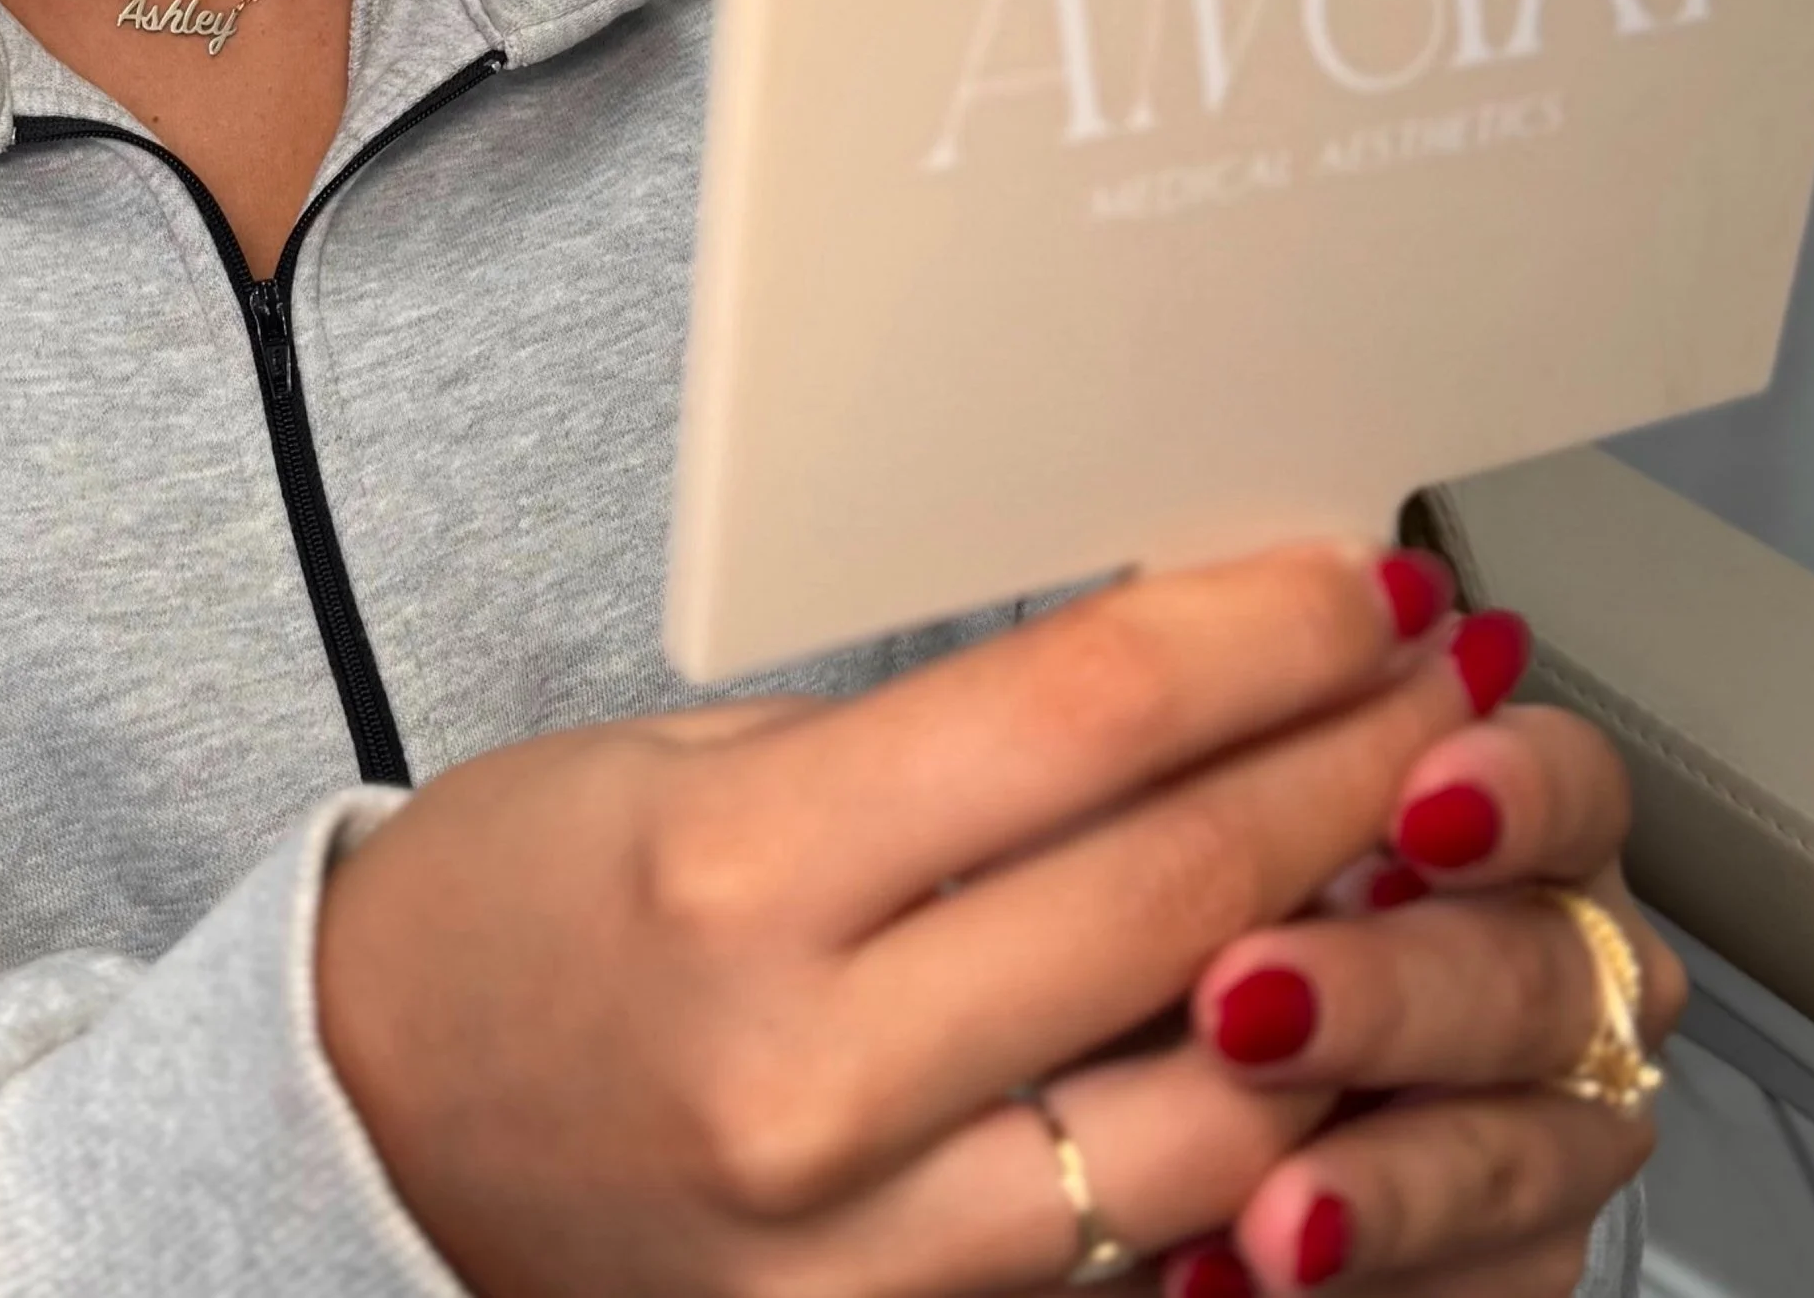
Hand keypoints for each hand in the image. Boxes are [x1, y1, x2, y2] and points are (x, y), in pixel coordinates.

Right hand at [318, 542, 1525, 1296]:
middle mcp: (807, 1075)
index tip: (1359, 581)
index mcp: (740, 875)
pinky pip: (1142, 1238)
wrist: (375, 1128)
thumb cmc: (524, 905)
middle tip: (1438, 679)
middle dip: (1342, 764)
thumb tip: (1179, 682)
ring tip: (1414, 845)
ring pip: (1212, 1099)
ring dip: (1346, 953)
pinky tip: (1310, 1017)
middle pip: (1174, 892)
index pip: (1079, 719)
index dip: (1257, 635)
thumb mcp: (698, 763)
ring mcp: (860, 1245)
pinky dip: (1253, 1123)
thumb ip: (932, 752)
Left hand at [1169, 688, 1678, 1294]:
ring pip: (1514, 1153)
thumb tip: (1190, 609)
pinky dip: (1371, 1283)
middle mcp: (1546, 969)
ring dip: (1388, 1181)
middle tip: (1246, 1004)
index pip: (1564, 786)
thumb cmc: (1178, 893)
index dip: (1511, 791)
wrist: (1139, 1084)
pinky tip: (1242, 1273)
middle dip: (1388, 989)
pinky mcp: (1506, 1261)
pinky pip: (1479, 1285)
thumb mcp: (1173, 787)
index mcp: (1491, 820)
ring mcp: (1540, 1127)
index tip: (1420, 799)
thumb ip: (1217, 719)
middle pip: (1529, 972)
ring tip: (1267, 1208)